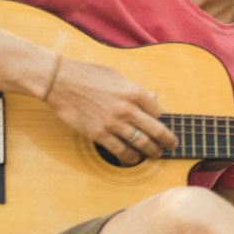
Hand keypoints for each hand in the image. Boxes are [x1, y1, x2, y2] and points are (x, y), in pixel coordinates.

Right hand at [45, 56, 174, 164]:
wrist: (60, 81)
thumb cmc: (88, 75)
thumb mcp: (117, 76)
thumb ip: (135, 89)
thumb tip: (152, 97)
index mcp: (134, 92)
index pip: (158, 111)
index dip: (163, 120)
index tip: (163, 125)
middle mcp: (127, 109)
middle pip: (156, 130)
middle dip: (167, 140)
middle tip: (173, 145)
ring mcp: (113, 123)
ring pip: (141, 142)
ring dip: (152, 151)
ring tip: (157, 154)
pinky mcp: (98, 134)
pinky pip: (120, 150)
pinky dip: (130, 156)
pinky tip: (135, 159)